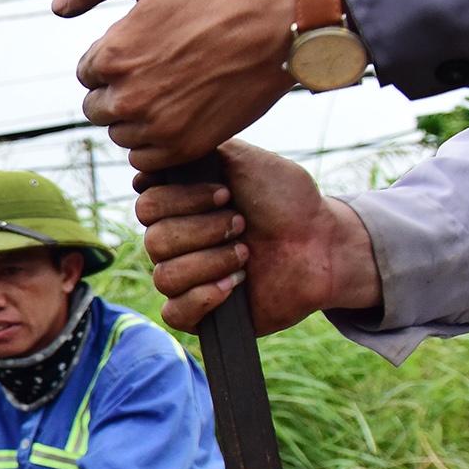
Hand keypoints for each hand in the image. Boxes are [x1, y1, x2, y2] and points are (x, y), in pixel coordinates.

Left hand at [54, 0, 294, 170]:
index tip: (148, 44)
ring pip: (120, 133)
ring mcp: (156, 127)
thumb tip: (58, 7)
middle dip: (119, 88)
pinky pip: (145, 158)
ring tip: (173, 87)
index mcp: (112, 55)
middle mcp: (127, 97)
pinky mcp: (184, 148)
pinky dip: (155, 141)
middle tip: (160, 67)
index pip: (87, 72)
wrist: (284, 20)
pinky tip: (179, 113)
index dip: (114, 57)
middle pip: (98, 106)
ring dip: (136, 116)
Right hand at [135, 140, 380, 332]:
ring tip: (246, 254)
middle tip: (242, 224)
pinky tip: (234, 286)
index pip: (147, 207)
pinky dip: (202, 298)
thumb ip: (201, 153)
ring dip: (211, 262)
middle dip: (204, 231)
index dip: (183, 201)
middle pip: (154, 242)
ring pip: (165, 277)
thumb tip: (151, 160)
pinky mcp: (199, 314)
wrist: (322, 244)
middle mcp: (176, 244)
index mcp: (179, 209)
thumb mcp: (246, 162)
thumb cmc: (287, 202)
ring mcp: (186, 279)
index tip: (226, 194)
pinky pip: (174, 313)